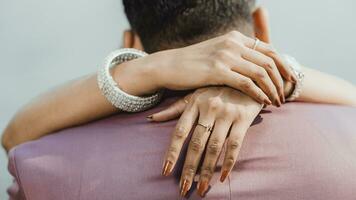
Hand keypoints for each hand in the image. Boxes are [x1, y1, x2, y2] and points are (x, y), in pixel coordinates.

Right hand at [114, 31, 295, 105]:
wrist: (168, 66)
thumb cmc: (192, 64)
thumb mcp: (216, 53)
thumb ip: (235, 55)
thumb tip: (253, 65)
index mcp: (235, 38)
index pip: (269, 49)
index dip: (283, 65)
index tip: (288, 80)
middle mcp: (233, 43)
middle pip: (269, 60)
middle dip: (281, 79)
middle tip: (285, 94)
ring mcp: (225, 55)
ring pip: (261, 72)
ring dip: (273, 89)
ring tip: (277, 102)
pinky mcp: (217, 70)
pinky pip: (247, 83)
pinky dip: (259, 93)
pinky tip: (263, 102)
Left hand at [149, 87, 262, 196]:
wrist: (248, 77)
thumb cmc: (217, 88)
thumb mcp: (194, 94)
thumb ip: (174, 109)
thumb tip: (151, 119)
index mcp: (194, 103)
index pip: (179, 132)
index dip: (172, 152)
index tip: (166, 171)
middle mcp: (209, 109)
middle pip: (196, 144)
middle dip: (189, 168)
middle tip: (183, 189)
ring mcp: (226, 113)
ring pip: (214, 147)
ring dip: (206, 170)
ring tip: (201, 188)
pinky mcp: (243, 118)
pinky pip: (235, 144)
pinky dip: (228, 162)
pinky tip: (223, 177)